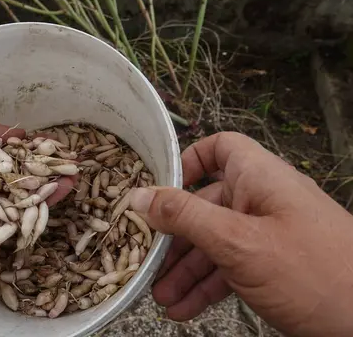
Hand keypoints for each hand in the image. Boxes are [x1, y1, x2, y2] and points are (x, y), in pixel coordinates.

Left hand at [0, 122, 74, 264]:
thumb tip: (21, 133)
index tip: (53, 142)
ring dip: (54, 181)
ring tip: (74, 171)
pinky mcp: (5, 226)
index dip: (34, 148)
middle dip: (49, 165)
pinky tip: (65, 186)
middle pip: (26, 173)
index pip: (13, 153)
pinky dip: (47, 200)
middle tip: (71, 157)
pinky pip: (29, 212)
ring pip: (32, 193)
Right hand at [130, 132, 352, 336]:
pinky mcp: (272, 266)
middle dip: (175, 235)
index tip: (161, 189)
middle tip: (149, 257)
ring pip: (214, 242)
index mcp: (259, 179)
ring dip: (186, 269)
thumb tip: (141, 196)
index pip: (221, 149)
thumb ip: (185, 216)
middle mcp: (262, 202)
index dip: (189, 161)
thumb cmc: (316, 274)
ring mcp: (268, 236)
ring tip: (161, 295)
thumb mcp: (237, 241)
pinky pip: (229, 268)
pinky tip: (185, 308)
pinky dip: (207, 287)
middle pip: (206, 205)